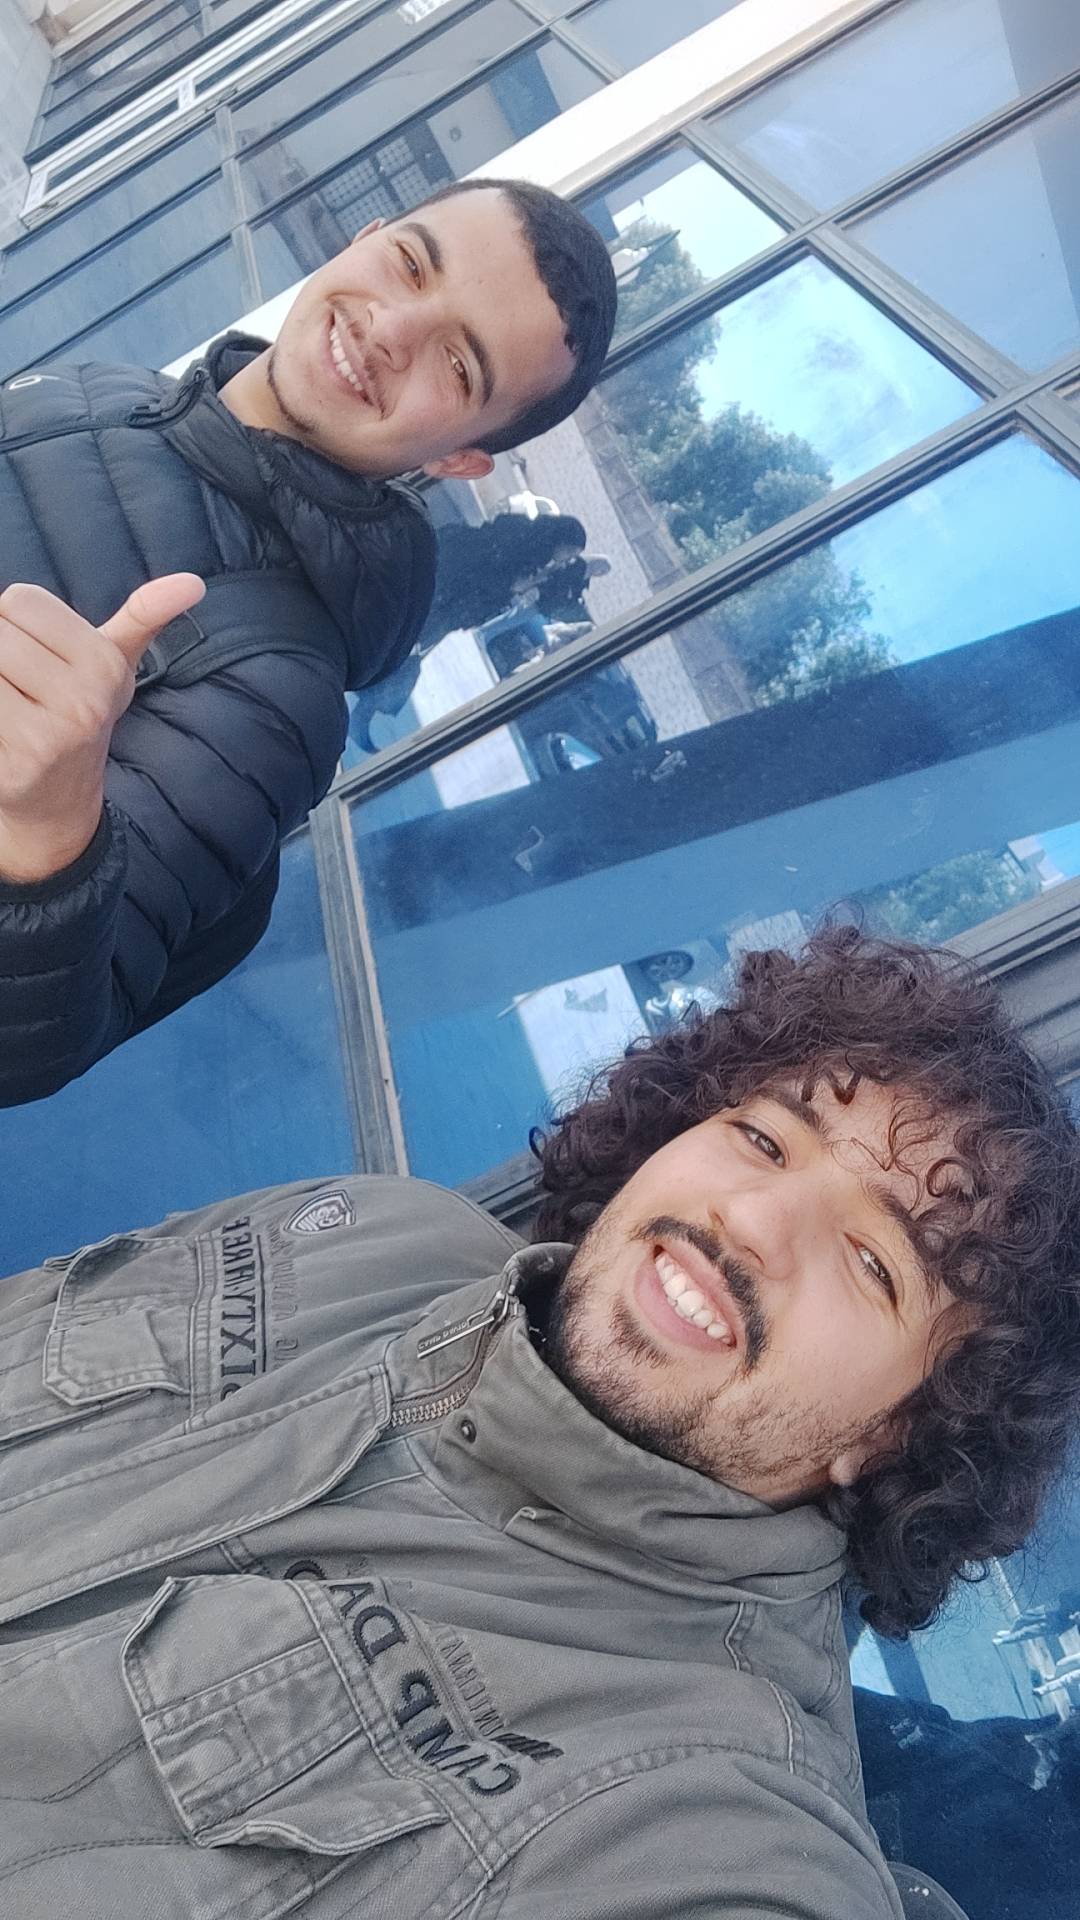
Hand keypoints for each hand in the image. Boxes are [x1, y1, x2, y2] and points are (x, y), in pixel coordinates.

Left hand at [0, 574, 205, 883]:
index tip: (40, 656)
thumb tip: (193, 583)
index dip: (19, 624)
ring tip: (12, 707)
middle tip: (23, 686)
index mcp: (104, 665)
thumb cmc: (80, 714)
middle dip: (1, 653)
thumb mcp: (117, 665)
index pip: (19, 600)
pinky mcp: (13, 764)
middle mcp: (82, 702)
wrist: (61, 799)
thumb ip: (146, 616)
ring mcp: (46, 737)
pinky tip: (4, 734)